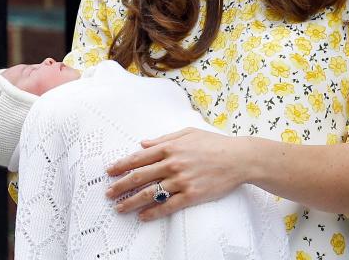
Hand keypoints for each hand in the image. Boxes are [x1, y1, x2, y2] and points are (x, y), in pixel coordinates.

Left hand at [105, 127, 256, 220]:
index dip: (122, 165)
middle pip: (140, 177)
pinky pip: (167, 206)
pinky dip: (152, 212)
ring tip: (119, 208)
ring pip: (149, 193)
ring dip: (131, 202)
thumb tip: (143, 143)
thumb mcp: (189, 133)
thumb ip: (164, 138)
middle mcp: (173, 164)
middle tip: (108, 193)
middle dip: (120, 186)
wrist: (239, 158)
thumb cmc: (215, 144)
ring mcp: (182, 180)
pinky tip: (142, 216)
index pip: (139, 157)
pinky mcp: (191, 195)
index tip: (110, 171)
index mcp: (171, 147)